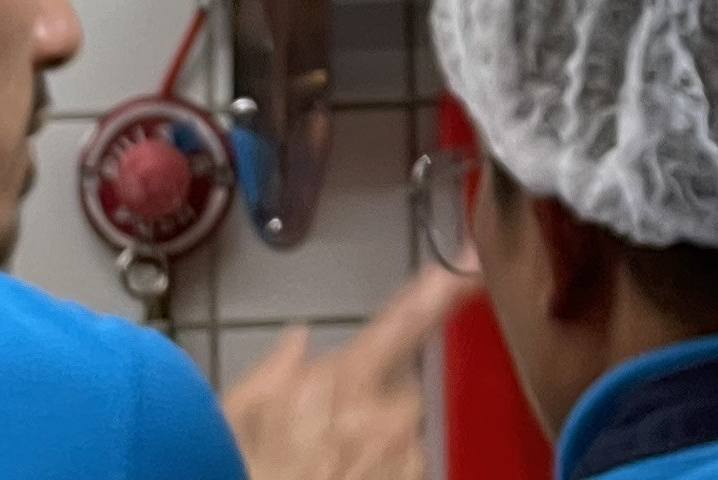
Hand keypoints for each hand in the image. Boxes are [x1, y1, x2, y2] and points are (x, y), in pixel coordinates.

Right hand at [220, 265, 469, 479]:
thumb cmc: (247, 461)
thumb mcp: (242, 407)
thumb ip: (277, 367)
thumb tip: (300, 341)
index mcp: (349, 379)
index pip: (406, 320)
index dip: (443, 287)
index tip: (475, 257)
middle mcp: (388, 419)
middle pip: (402, 388)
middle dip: (374, 394)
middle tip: (325, 422)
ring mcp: (402, 461)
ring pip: (401, 432)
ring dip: (376, 437)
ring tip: (326, 459)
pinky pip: (402, 467)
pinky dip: (381, 468)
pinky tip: (340, 475)